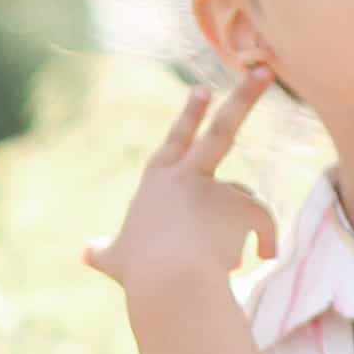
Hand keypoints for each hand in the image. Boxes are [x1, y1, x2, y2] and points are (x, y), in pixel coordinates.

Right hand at [87, 70, 281, 296]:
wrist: (167, 281)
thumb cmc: (140, 274)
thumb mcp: (117, 259)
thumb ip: (104, 252)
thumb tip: (87, 253)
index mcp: (156, 181)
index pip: (175, 141)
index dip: (189, 116)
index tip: (202, 91)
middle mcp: (185, 175)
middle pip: (221, 130)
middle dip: (244, 97)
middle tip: (262, 72)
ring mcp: (214, 188)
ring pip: (246, 194)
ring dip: (254, 216)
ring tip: (247, 248)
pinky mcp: (238, 205)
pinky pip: (262, 223)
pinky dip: (265, 240)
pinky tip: (263, 256)